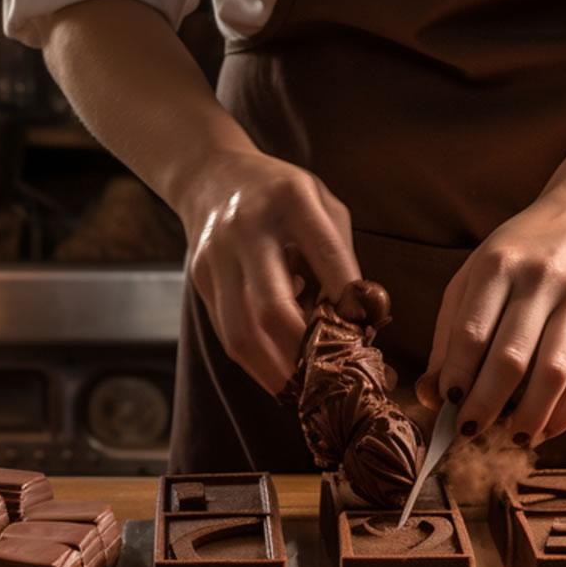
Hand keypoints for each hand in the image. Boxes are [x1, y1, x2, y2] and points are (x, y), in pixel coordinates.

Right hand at [181, 151, 361, 392]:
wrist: (211, 176)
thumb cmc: (281, 195)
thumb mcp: (322, 206)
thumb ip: (340, 257)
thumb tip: (356, 321)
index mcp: (289, 199)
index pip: (325, 254)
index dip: (347, 300)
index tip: (365, 334)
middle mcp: (247, 228)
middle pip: (271, 307)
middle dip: (304, 354)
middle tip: (330, 380)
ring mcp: (216, 256)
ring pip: (240, 332)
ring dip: (274, 371)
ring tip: (304, 390)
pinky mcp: (200, 280)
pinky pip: (226, 333)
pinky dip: (255, 361)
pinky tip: (279, 373)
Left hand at [417, 192, 565, 445]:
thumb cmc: (521, 255)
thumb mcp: (476, 276)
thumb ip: (451, 333)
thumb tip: (433, 395)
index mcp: (498, 265)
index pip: (471, 334)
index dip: (457, 377)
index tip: (448, 405)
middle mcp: (541, 280)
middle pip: (511, 359)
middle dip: (486, 405)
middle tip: (472, 431)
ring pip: (553, 374)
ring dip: (529, 417)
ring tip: (512, 438)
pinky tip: (547, 427)